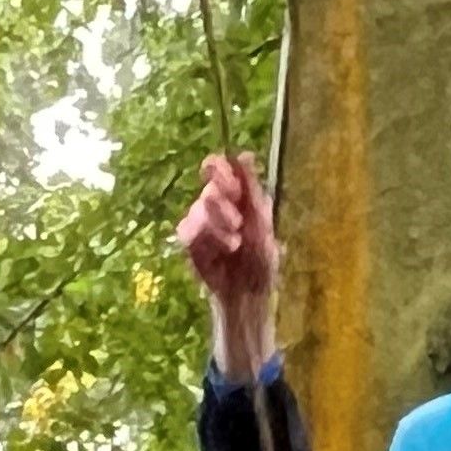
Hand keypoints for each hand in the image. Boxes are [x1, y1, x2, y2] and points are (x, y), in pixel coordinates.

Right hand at [175, 153, 277, 376]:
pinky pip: (187, 230)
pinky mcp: (190, 243)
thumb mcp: (263, 224)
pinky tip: (219, 254)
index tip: (227, 182)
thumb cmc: (261, 263)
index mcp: (238, 197)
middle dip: (223, 205)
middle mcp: (217, 206)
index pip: (220, 168)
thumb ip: (252, 190)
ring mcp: (201, 224)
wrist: (247, 296)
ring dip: (217, 227)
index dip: (219, 169)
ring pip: (198, 209)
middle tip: (237, 225)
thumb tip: (245, 154)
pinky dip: (204, 240)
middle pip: (209, 188)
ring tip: (233, 246)